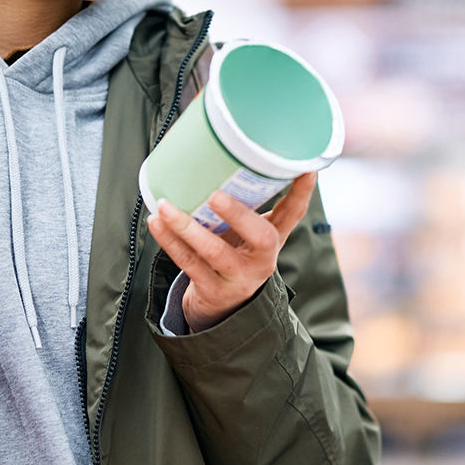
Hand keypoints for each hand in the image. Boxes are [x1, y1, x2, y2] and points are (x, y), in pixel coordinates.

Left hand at [147, 173, 316, 332]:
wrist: (221, 309)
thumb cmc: (231, 257)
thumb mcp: (244, 235)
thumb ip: (240, 205)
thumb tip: (214, 155)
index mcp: (271, 240)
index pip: (293, 214)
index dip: (302, 192)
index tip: (306, 170)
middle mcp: (261, 260)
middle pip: (261, 238)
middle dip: (239, 215)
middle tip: (216, 196)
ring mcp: (239, 278)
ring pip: (214, 252)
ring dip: (188, 227)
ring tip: (166, 207)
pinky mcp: (214, 290)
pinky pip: (189, 263)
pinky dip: (170, 241)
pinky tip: (157, 223)